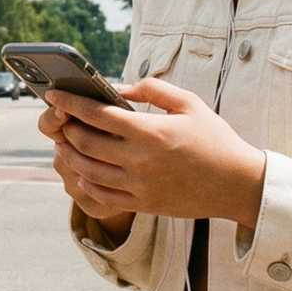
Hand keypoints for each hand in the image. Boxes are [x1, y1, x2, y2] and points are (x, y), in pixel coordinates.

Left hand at [42, 79, 266, 228]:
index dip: (70, 102)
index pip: (97, 114)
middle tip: (60, 118)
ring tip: (67, 142)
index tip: (53, 94)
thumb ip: (152, 89)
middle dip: (66, 128)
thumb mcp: (189, 103)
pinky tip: (84, 170)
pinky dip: (86, 181)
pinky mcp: (143, 204)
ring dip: (71, 154)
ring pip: (88, 171)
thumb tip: (120, 86)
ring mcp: (139, 186)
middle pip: (85, 143)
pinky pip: (102, 195)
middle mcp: (140, 161)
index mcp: (150, 132)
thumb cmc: (215, 138)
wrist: (238, 184)